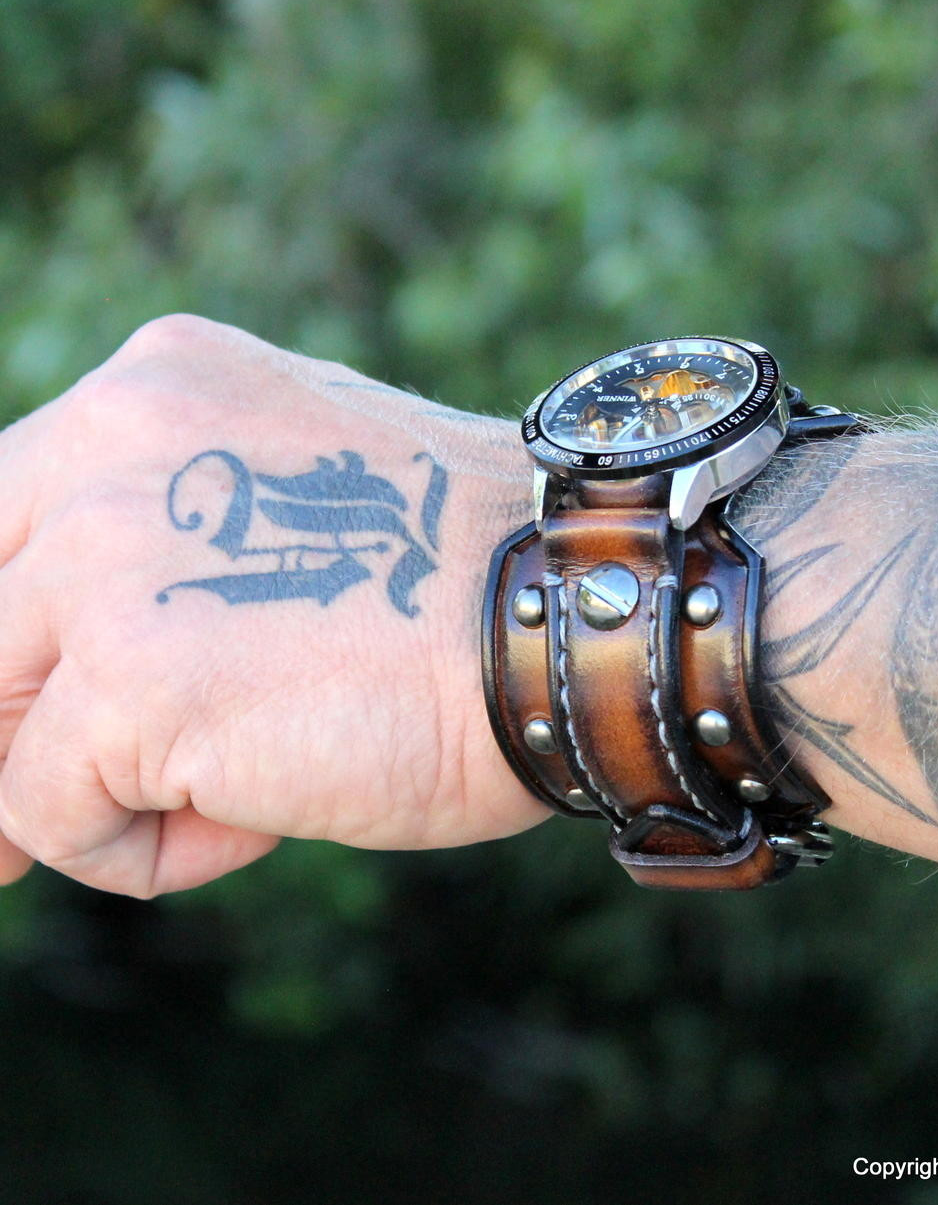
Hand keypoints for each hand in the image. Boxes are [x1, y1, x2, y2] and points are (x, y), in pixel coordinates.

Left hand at [0, 315, 545, 895]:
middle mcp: (110, 453)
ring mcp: (109, 564)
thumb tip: (85, 660)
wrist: (574, 613)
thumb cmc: (468, 581)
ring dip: (96, 789)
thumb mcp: (302, 505)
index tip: (32, 708)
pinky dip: (145, 852)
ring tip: (228, 801)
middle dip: (13, 722)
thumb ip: (188, 538)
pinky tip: (254, 826)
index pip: (6, 518)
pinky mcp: (131, 685)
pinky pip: (49, 812)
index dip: (10, 632)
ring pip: (0, 721)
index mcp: (159, 391)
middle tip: (38, 813)